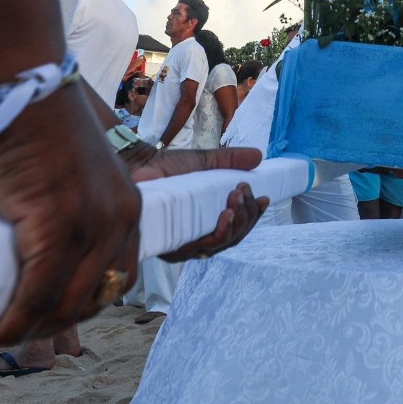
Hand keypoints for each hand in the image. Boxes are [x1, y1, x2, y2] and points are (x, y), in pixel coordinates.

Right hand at [0, 81, 140, 345]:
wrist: (28, 91)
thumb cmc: (41, 127)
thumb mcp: (77, 175)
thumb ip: (76, 203)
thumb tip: (43, 235)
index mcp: (130, 210)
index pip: (117, 281)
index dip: (79, 308)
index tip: (41, 314)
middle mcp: (120, 222)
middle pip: (89, 301)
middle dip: (48, 326)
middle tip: (6, 327)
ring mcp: (91, 226)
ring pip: (60, 306)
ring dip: (22, 331)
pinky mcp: (57, 228)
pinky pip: (35, 295)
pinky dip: (8, 322)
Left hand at [129, 147, 268, 260]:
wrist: (139, 164)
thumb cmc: (166, 166)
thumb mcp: (205, 162)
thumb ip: (230, 161)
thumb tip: (259, 156)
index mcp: (206, 222)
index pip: (236, 227)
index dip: (253, 216)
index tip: (263, 198)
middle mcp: (195, 237)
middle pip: (233, 237)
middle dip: (247, 215)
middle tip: (244, 190)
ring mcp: (183, 245)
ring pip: (221, 243)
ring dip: (237, 220)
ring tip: (237, 196)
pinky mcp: (170, 246)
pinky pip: (200, 247)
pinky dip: (219, 232)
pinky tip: (226, 214)